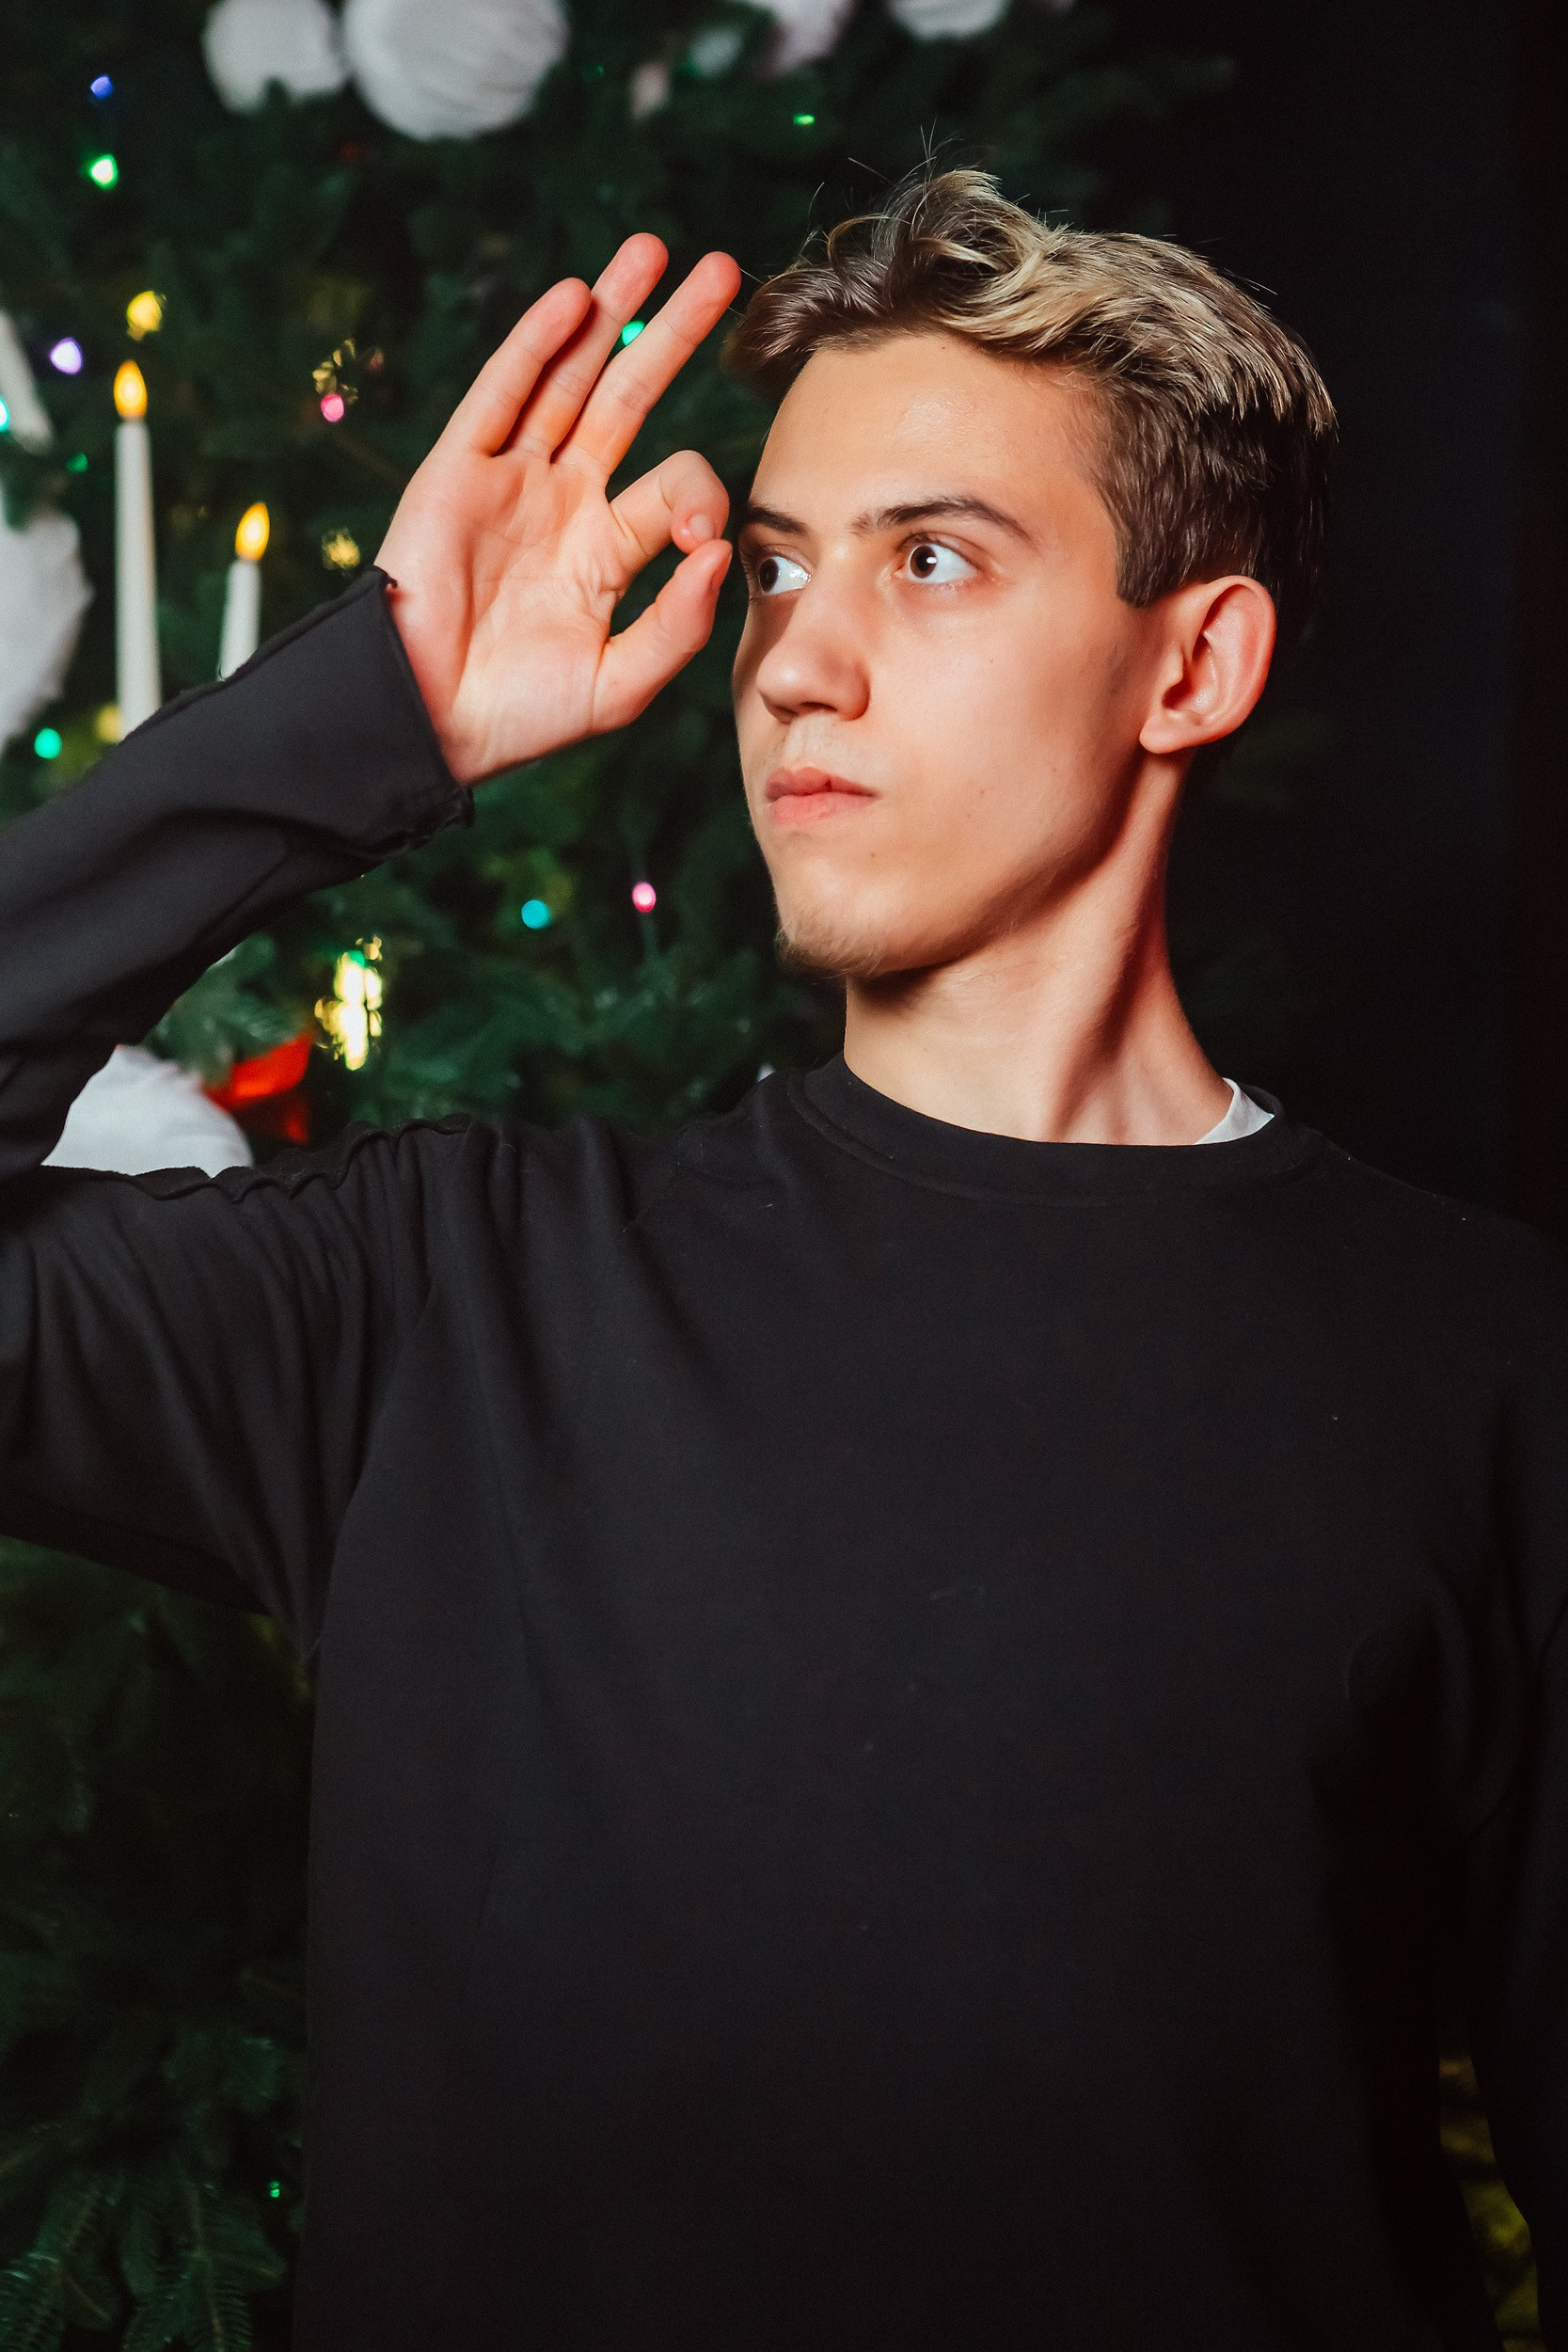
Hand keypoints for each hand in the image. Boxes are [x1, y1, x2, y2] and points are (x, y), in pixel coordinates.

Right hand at [377, 236, 741, 784]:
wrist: (427, 724)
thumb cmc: (519, 717)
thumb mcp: (619, 685)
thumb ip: (677, 624)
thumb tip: (721, 552)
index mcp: (606, 552)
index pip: (674, 487)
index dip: (702, 496)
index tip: (702, 534)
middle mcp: (563, 503)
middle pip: (629, 399)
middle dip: (672, 334)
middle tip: (721, 271)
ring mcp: (509, 482)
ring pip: (568, 378)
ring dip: (608, 312)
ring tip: (650, 249)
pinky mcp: (455, 473)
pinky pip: (501, 396)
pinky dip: (536, 346)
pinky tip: (574, 300)